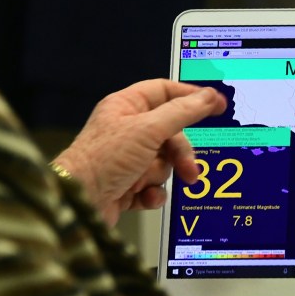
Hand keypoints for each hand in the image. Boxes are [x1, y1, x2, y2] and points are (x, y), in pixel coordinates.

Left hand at [52, 80, 226, 224]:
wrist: (77, 204)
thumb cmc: (100, 161)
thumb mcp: (148, 130)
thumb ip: (182, 112)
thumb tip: (207, 96)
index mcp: (126, 107)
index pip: (165, 92)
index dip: (191, 97)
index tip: (217, 105)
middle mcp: (127, 130)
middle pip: (171, 133)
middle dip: (180, 154)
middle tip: (189, 168)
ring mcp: (127, 158)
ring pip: (165, 162)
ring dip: (160, 175)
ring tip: (149, 183)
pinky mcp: (127, 184)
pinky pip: (154, 186)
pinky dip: (152, 193)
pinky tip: (142, 196)